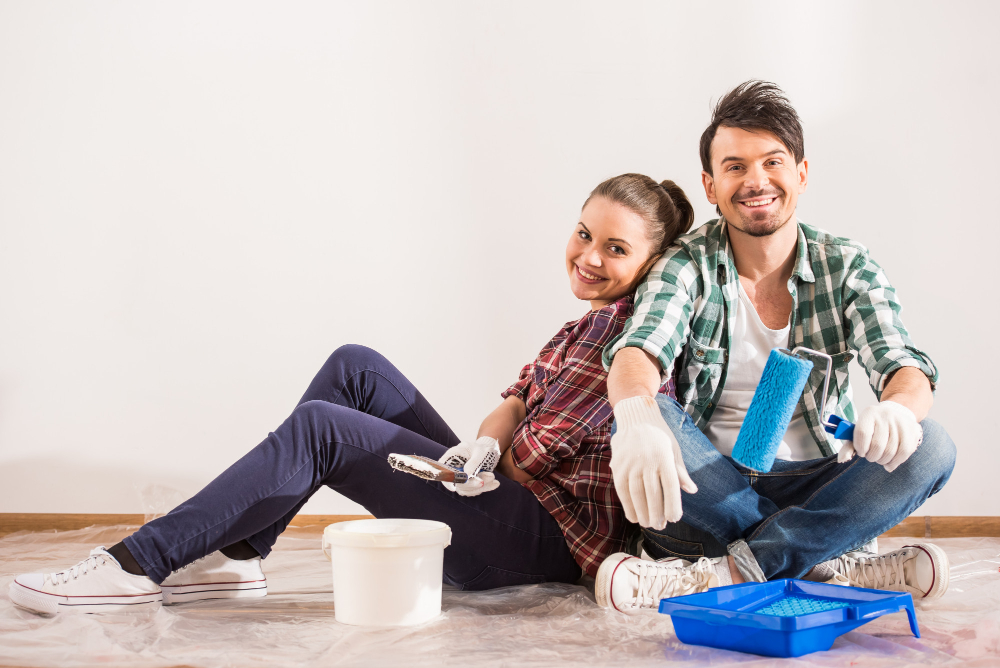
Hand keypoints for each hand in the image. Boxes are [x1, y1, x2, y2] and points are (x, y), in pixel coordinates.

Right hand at [438, 436, 501, 496]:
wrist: (488, 452)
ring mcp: (459, 478)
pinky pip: (473, 491)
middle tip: (488, 478)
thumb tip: (467, 474)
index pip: (442, 469)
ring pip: (465, 489)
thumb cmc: (482, 449)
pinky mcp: (467, 485)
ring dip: (481, 486)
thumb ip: (474, 462)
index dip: (446, 479)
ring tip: (493, 476)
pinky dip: (485, 488)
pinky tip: (495, 483)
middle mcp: (453, 468)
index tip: (454, 486)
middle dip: (472, 483)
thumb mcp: (481, 452)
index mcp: (452, 456)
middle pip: (456, 482)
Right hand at [610, 396, 696, 528]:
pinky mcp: (618, 466)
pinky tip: (634, 516)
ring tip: (649, 524)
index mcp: (664, 456)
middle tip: (661, 526)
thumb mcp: (674, 448)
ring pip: (637, 494)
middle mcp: (647, 460)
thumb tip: (692, 490)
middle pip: (653, 494)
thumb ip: (681, 472)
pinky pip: (622, 490)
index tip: (674, 519)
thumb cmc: (660, 435)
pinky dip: (628, 505)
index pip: (669, 486)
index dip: (672, 505)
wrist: (636, 417)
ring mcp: (630, 463)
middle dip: (657, 513)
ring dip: (643, 512)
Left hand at [837, 400, 922, 471]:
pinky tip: (890, 462)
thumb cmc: (874, 426)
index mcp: (869, 413)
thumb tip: (842, 459)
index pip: (862, 434)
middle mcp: (885, 416)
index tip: (861, 451)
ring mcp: (900, 423)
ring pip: (891, 451)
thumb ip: (849, 446)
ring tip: (880, 458)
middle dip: (872, 456)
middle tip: (871, 456)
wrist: (897, 412)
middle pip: (877, 445)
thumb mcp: (858, 431)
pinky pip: (904, 453)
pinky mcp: (913, 430)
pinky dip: (895, 462)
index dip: (860, 448)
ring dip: (883, 460)